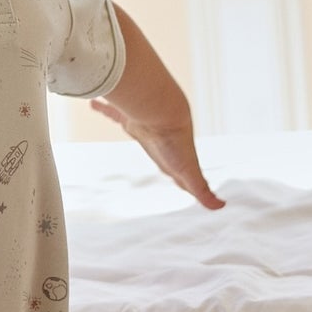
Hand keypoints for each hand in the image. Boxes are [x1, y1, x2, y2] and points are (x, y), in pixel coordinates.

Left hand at [89, 101, 225, 208]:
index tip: (179, 178)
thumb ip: (202, 190)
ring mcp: (142, 126)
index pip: (175, 170)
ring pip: (132, 125)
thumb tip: (220, 207)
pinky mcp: (126, 117)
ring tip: (124, 122)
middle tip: (154, 148)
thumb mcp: (190, 172)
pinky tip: (92, 104)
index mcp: (169, 157)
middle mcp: (156, 141)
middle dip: (156, 148)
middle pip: (155, 148)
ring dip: (126, 123)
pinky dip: (103, 109)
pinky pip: (112, 112)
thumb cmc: (176, 141)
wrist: (163, 111)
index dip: (177, 174)